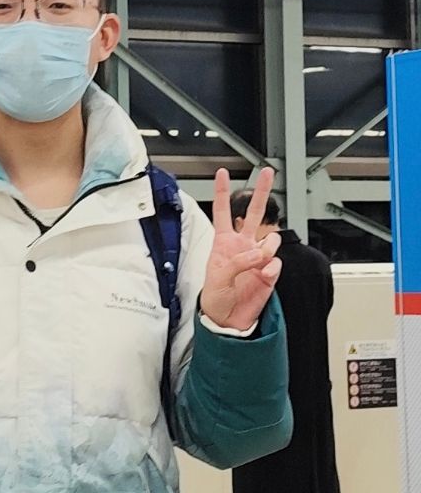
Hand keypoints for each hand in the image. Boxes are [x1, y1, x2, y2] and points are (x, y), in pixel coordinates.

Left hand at [200, 166, 281, 332]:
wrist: (228, 319)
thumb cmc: (216, 297)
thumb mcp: (217, 277)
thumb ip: (237, 262)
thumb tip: (258, 254)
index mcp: (223, 243)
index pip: (223, 212)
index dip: (223, 193)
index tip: (222, 173)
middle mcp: (242, 245)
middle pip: (253, 213)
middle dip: (261, 191)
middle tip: (267, 173)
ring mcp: (258, 257)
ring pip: (272, 238)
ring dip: (267, 247)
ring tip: (258, 262)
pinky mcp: (270, 271)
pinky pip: (276, 263)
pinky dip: (271, 269)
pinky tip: (263, 276)